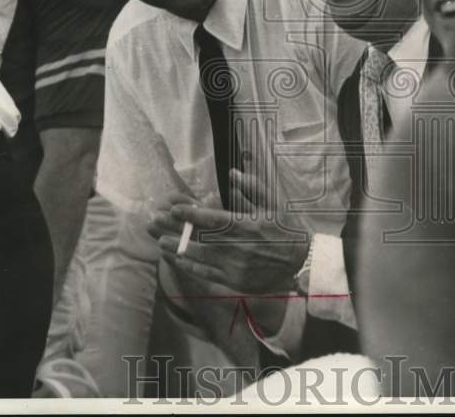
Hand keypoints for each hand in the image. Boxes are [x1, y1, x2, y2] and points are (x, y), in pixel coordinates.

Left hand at [151, 199, 309, 294]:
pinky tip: (177, 260)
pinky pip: (207, 274)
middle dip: (175, 230)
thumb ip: (252, 187)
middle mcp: (238, 246)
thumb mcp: (272, 203)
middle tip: (155, 223)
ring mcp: (235, 266)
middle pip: (200, 238)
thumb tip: (233, 173)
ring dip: (177, 249)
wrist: (299, 261)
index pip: (213, 219)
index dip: (191, 214)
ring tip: (159, 242)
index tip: (174, 209)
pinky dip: (190, 267)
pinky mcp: (234, 280)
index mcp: (246, 225)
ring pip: (200, 257)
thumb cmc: (284, 228)